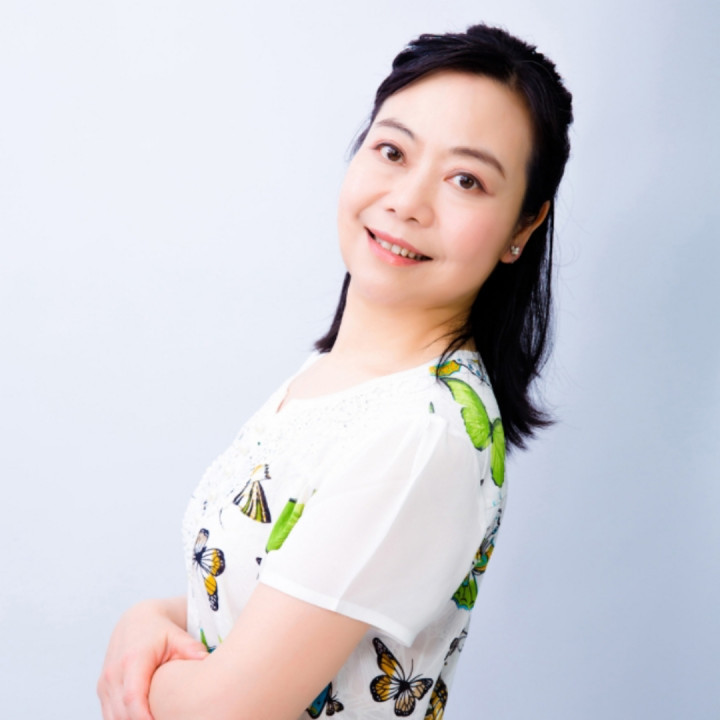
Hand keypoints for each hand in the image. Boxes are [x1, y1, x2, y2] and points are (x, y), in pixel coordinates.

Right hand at [98, 597, 207, 719]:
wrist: (137, 620)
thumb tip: (206, 660)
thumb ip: (192, 649)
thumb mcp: (178, 637)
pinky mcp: (103, 691)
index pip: (133, 697)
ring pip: (112, 718)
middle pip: (122, 713)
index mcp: (132, 660)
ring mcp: (104, 684)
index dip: (144, 718)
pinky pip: (110, 715)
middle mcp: (113, 673)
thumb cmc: (160, 631)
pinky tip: (146, 718)